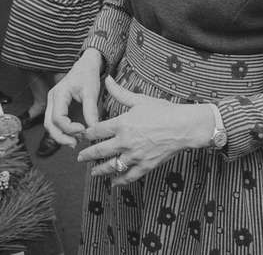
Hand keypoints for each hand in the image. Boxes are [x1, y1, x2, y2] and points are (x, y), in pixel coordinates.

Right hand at [45, 49, 102, 147]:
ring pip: (50, 125)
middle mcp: (52, 98)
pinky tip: (74, 135)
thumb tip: (93, 129)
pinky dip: (62, 131)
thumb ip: (91, 111)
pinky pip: (55, 122)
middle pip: (49, 124)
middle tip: (76, 144)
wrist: (86, 66)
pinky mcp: (56, 106)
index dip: (69, 128)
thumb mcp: (91, 92)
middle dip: (61, 137)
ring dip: (61, 136)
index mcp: (59, 93)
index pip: (57, 117)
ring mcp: (52, 102)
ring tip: (76, 141)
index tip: (83, 130)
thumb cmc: (87, 76)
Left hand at [77, 76, 214, 185]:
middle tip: (79, 158)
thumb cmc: (162, 110)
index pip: (97, 131)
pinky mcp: (145, 166)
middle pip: (100, 151)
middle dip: (87, 155)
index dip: (88, 134)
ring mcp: (135, 155)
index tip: (83, 136)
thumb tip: (107, 79)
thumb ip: (119, 92)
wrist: (183, 126)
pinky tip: (113, 183)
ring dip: (100, 170)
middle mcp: (125, 141)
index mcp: (122, 123)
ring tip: (92, 172)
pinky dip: (120, 181)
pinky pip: (129, 176)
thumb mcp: (139, 99)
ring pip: (112, 166)